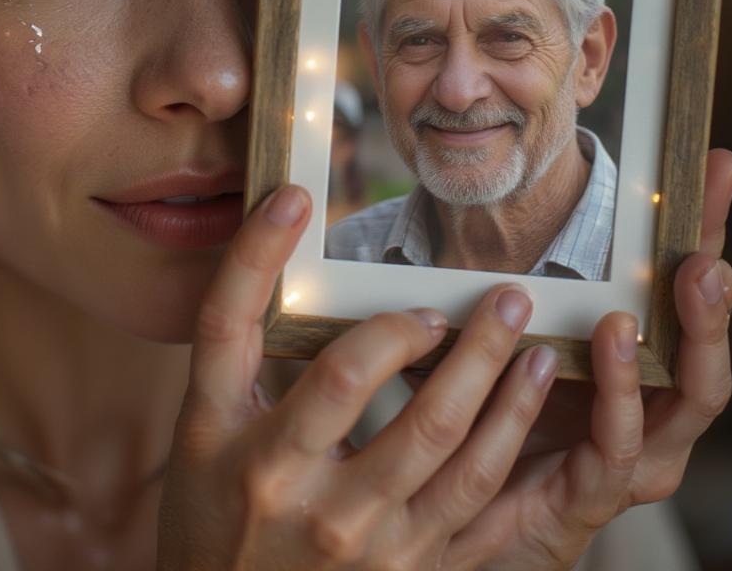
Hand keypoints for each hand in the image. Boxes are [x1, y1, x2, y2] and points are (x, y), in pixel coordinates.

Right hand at [160, 187, 562, 568]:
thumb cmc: (210, 507)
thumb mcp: (200, 426)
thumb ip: (230, 341)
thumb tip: (268, 230)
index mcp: (245, 452)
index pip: (250, 336)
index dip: (263, 255)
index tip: (294, 197)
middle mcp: (304, 497)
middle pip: (381, 395)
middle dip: (453, 337)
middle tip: (499, 290)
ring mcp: (366, 542)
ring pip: (453, 453)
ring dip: (502, 385)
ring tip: (530, 337)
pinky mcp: (410, 570)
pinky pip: (478, 505)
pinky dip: (512, 442)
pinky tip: (531, 399)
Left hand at [448, 148, 731, 569]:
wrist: (465, 503)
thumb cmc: (499, 403)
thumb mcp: (512, 326)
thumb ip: (517, 275)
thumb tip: (513, 194)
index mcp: (644, 365)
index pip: (690, 288)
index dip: (707, 225)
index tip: (715, 164)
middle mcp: (657, 411)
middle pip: (707, 352)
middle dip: (712, 304)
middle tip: (704, 257)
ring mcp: (636, 455)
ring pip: (685, 402)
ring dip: (679, 346)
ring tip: (651, 302)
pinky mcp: (597, 493)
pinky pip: (616, 450)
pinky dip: (617, 399)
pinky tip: (606, 347)